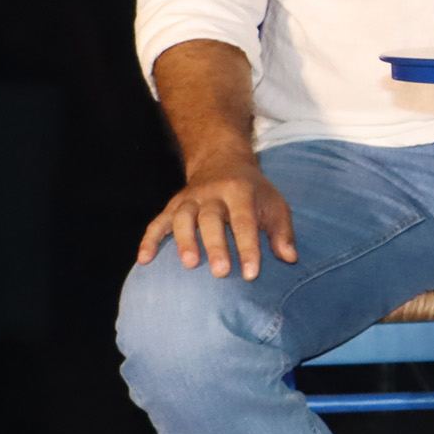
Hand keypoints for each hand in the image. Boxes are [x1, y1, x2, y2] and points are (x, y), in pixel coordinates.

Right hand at [138, 156, 296, 279]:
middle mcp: (212, 193)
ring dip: (184, 241)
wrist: (222, 160)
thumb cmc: (254, 192)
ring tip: (189, 264)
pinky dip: (149, 239)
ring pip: (183, 217)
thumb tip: (289, 258)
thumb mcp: (275, 204)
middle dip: (216, 245)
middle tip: (221, 273)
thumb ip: (282, 232)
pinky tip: (144, 260)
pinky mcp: (173, 205)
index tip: (252, 273)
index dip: (248, 247)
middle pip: (211, 219)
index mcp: (240, 191)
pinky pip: (158, 222)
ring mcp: (189, 198)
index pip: (244, 221)